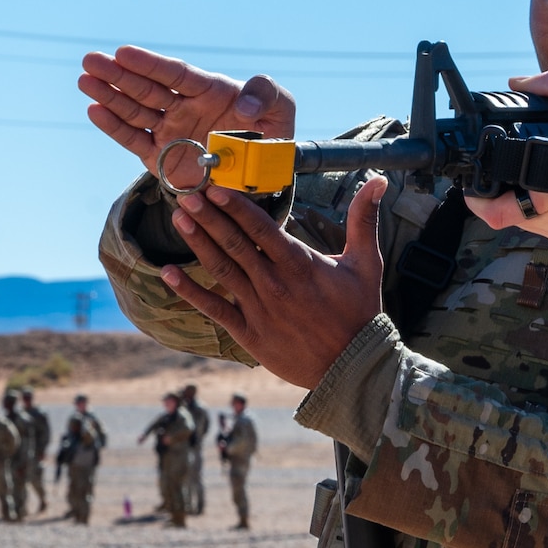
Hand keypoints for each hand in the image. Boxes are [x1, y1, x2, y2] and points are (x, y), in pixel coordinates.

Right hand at [79, 45, 296, 191]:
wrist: (263, 173)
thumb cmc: (272, 133)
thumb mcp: (281, 108)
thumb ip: (266, 94)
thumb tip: (243, 104)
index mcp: (208, 90)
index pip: (174, 73)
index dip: (150, 63)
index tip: (123, 52)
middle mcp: (184, 106)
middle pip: (146, 87)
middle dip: (118, 74)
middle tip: (90, 60)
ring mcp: (170, 130)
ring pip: (135, 110)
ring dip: (110, 96)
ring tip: (85, 81)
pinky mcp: (161, 156)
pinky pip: (135, 140)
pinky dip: (115, 128)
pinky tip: (95, 112)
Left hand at [159, 178, 387, 389]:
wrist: (353, 367)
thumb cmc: (360, 312)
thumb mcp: (366, 263)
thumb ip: (364, 220)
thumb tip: (380, 180)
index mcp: (301, 265)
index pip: (262, 228)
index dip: (237, 207)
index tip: (216, 188)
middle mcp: (275, 284)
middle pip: (236, 245)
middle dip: (209, 218)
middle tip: (187, 195)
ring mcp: (259, 310)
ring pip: (222, 271)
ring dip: (198, 244)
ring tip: (179, 220)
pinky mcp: (249, 334)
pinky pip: (214, 309)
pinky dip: (189, 291)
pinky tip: (167, 273)